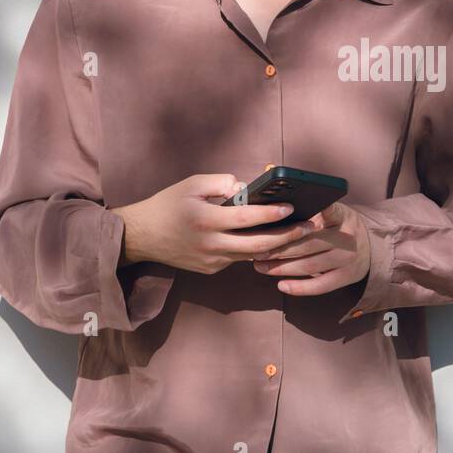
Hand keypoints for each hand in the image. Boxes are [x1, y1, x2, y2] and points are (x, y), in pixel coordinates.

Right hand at [108, 173, 318, 273]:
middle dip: (287, 237)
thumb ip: (221, 182)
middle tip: (309, 227)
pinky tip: (271, 241)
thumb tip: (245, 188)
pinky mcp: (211, 270)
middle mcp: (211, 244)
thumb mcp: (192, 184)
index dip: (272, 214)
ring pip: (252, 256)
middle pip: (258, 245)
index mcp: (206, 220)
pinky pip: (238, 259)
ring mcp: (212, 261)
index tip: (291, 207)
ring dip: (277, 246)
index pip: (247, 219)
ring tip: (298, 234)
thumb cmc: (168, 204)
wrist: (142, 237)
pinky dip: (255, 250)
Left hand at [251, 202, 371, 295]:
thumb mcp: (335, 214)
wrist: (371, 249)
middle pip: (309, 244)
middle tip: (258, 250)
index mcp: (343, 216)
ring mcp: (347, 260)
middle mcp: (347, 238)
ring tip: (261, 266)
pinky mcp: (345, 278)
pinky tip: (281, 285)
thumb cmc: (341, 228)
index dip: (314, 211)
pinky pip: (320, 286)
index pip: (330, 210)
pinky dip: (299, 287)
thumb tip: (277, 214)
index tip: (289, 211)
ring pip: (310, 265)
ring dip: (282, 268)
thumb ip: (314, 212)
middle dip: (280, 248)